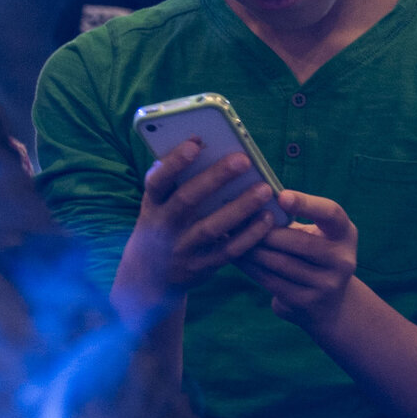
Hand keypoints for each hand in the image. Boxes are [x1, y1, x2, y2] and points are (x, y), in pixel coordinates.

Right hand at [112, 139, 279, 321]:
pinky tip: (267, 219)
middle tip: (243, 159)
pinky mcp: (200, 267)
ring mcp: (181, 248)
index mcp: (152, 204)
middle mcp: (163, 226)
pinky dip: (248, 236)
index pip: (157, 181)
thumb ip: (174, 178)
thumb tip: (199, 141)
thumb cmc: (162, 224)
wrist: (149, 276)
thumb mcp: (158, 203)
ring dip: (239, 208)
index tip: (196, 143)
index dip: (174, 162)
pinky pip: (227, 252)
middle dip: (215, 178)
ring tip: (264, 189)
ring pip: (211, 228)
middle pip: (187, 200)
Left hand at [240, 190, 359, 336]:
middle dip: (266, 231)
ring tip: (230, 236)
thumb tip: (250, 198)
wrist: (327, 303)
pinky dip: (250, 266)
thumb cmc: (311, 252)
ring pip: (281, 263)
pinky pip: (272, 281)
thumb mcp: (315, 233)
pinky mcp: (307, 302)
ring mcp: (327, 284)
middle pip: (300, 242)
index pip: (331, 214)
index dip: (306, 204)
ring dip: (252, 248)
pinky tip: (234, 255)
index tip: (280, 196)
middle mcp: (342, 259)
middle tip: (238, 219)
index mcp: (344, 233)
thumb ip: (293, 218)